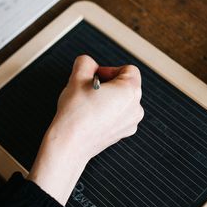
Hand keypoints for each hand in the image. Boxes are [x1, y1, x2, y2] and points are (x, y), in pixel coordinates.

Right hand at [28, 55, 143, 203]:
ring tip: (89, 104)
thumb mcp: (77, 77)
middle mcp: (136, 108)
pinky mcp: (123, 134)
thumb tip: (89, 64)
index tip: (94, 78)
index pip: (128, 69)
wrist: (70, 144)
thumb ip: (85, 62)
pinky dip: (108, 113)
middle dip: (108, 84)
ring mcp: (131, 123)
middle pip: (126, 85)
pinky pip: (118, 115)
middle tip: (88, 90)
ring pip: (121, 101)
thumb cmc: (75, 113)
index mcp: (130, 91)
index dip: (108, 70)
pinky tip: (92, 116)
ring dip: (108, 98)